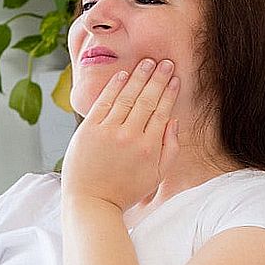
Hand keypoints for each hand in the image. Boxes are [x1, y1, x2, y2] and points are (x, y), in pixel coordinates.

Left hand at [61, 57, 183, 211]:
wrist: (91, 201)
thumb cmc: (125, 191)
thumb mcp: (156, 176)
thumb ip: (170, 149)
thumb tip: (174, 121)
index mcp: (149, 148)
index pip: (162, 112)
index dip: (169, 92)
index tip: (175, 78)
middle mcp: (130, 137)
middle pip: (147, 100)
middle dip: (158, 78)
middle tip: (165, 62)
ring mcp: (108, 132)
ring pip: (127, 97)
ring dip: (139, 77)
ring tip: (147, 63)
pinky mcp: (89, 130)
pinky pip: (104, 102)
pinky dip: (114, 86)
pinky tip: (123, 75)